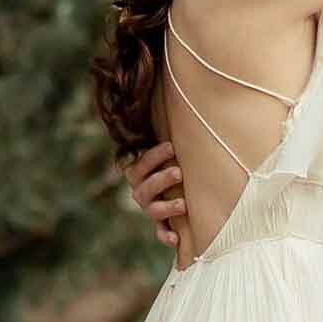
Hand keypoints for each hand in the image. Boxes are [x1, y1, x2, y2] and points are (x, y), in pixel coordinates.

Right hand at [123, 136, 185, 251]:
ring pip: (151, 210)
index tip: (172, 147)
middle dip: (161, 179)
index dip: (154, 156)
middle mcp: (141, 191)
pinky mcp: (161, 225)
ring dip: (166, 206)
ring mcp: (150, 209)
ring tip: (183, 203)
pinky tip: (176, 239)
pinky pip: (160, 233)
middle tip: (179, 172)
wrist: (175, 189)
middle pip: (143, 187)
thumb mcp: (169, 150)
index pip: (140, 164)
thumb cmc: (173, 161)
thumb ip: (171, 133)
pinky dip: (166, 236)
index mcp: (139, 172)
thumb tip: (176, 82)